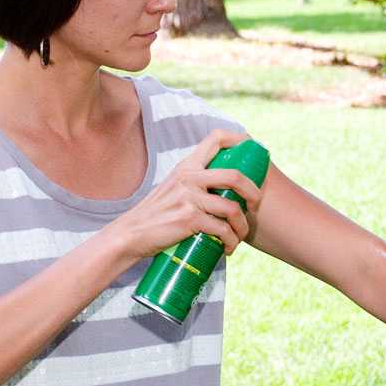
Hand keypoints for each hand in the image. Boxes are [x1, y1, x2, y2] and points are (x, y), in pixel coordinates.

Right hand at [107, 129, 262, 259]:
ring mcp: (188, 198)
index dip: (241, 140)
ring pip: (232, 208)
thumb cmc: (156, 214)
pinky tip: (228, 248)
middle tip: (255, 205)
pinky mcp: (188, 220)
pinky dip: (230, 241)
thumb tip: (226, 189)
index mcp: (187, 165)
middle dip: (254, 192)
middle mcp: (189, 177)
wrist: (130, 234)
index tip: (254, 152)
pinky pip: (221, 230)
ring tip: (239, 236)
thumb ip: (194, 182)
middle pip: (235, 176)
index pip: (216, 138)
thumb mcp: (174, 187)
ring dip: (242, 226)